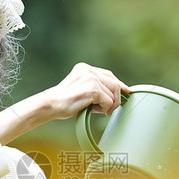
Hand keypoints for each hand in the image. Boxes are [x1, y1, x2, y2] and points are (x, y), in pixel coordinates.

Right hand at [0, 63, 128, 144]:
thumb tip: (113, 92)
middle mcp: (88, 70)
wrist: (51, 105)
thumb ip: (94, 86)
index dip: (119, 84)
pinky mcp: (92, 88)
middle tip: (108, 110)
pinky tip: (93, 110)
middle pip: (114, 83)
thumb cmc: (64, 101)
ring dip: (108, 105)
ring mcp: (91, 78)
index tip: (126, 91)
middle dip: (116, 98)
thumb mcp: (80, 88)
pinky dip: (104, 109)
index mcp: (84, 68)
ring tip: (97, 110)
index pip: (108, 74)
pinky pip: (108, 101)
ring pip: (113, 93)